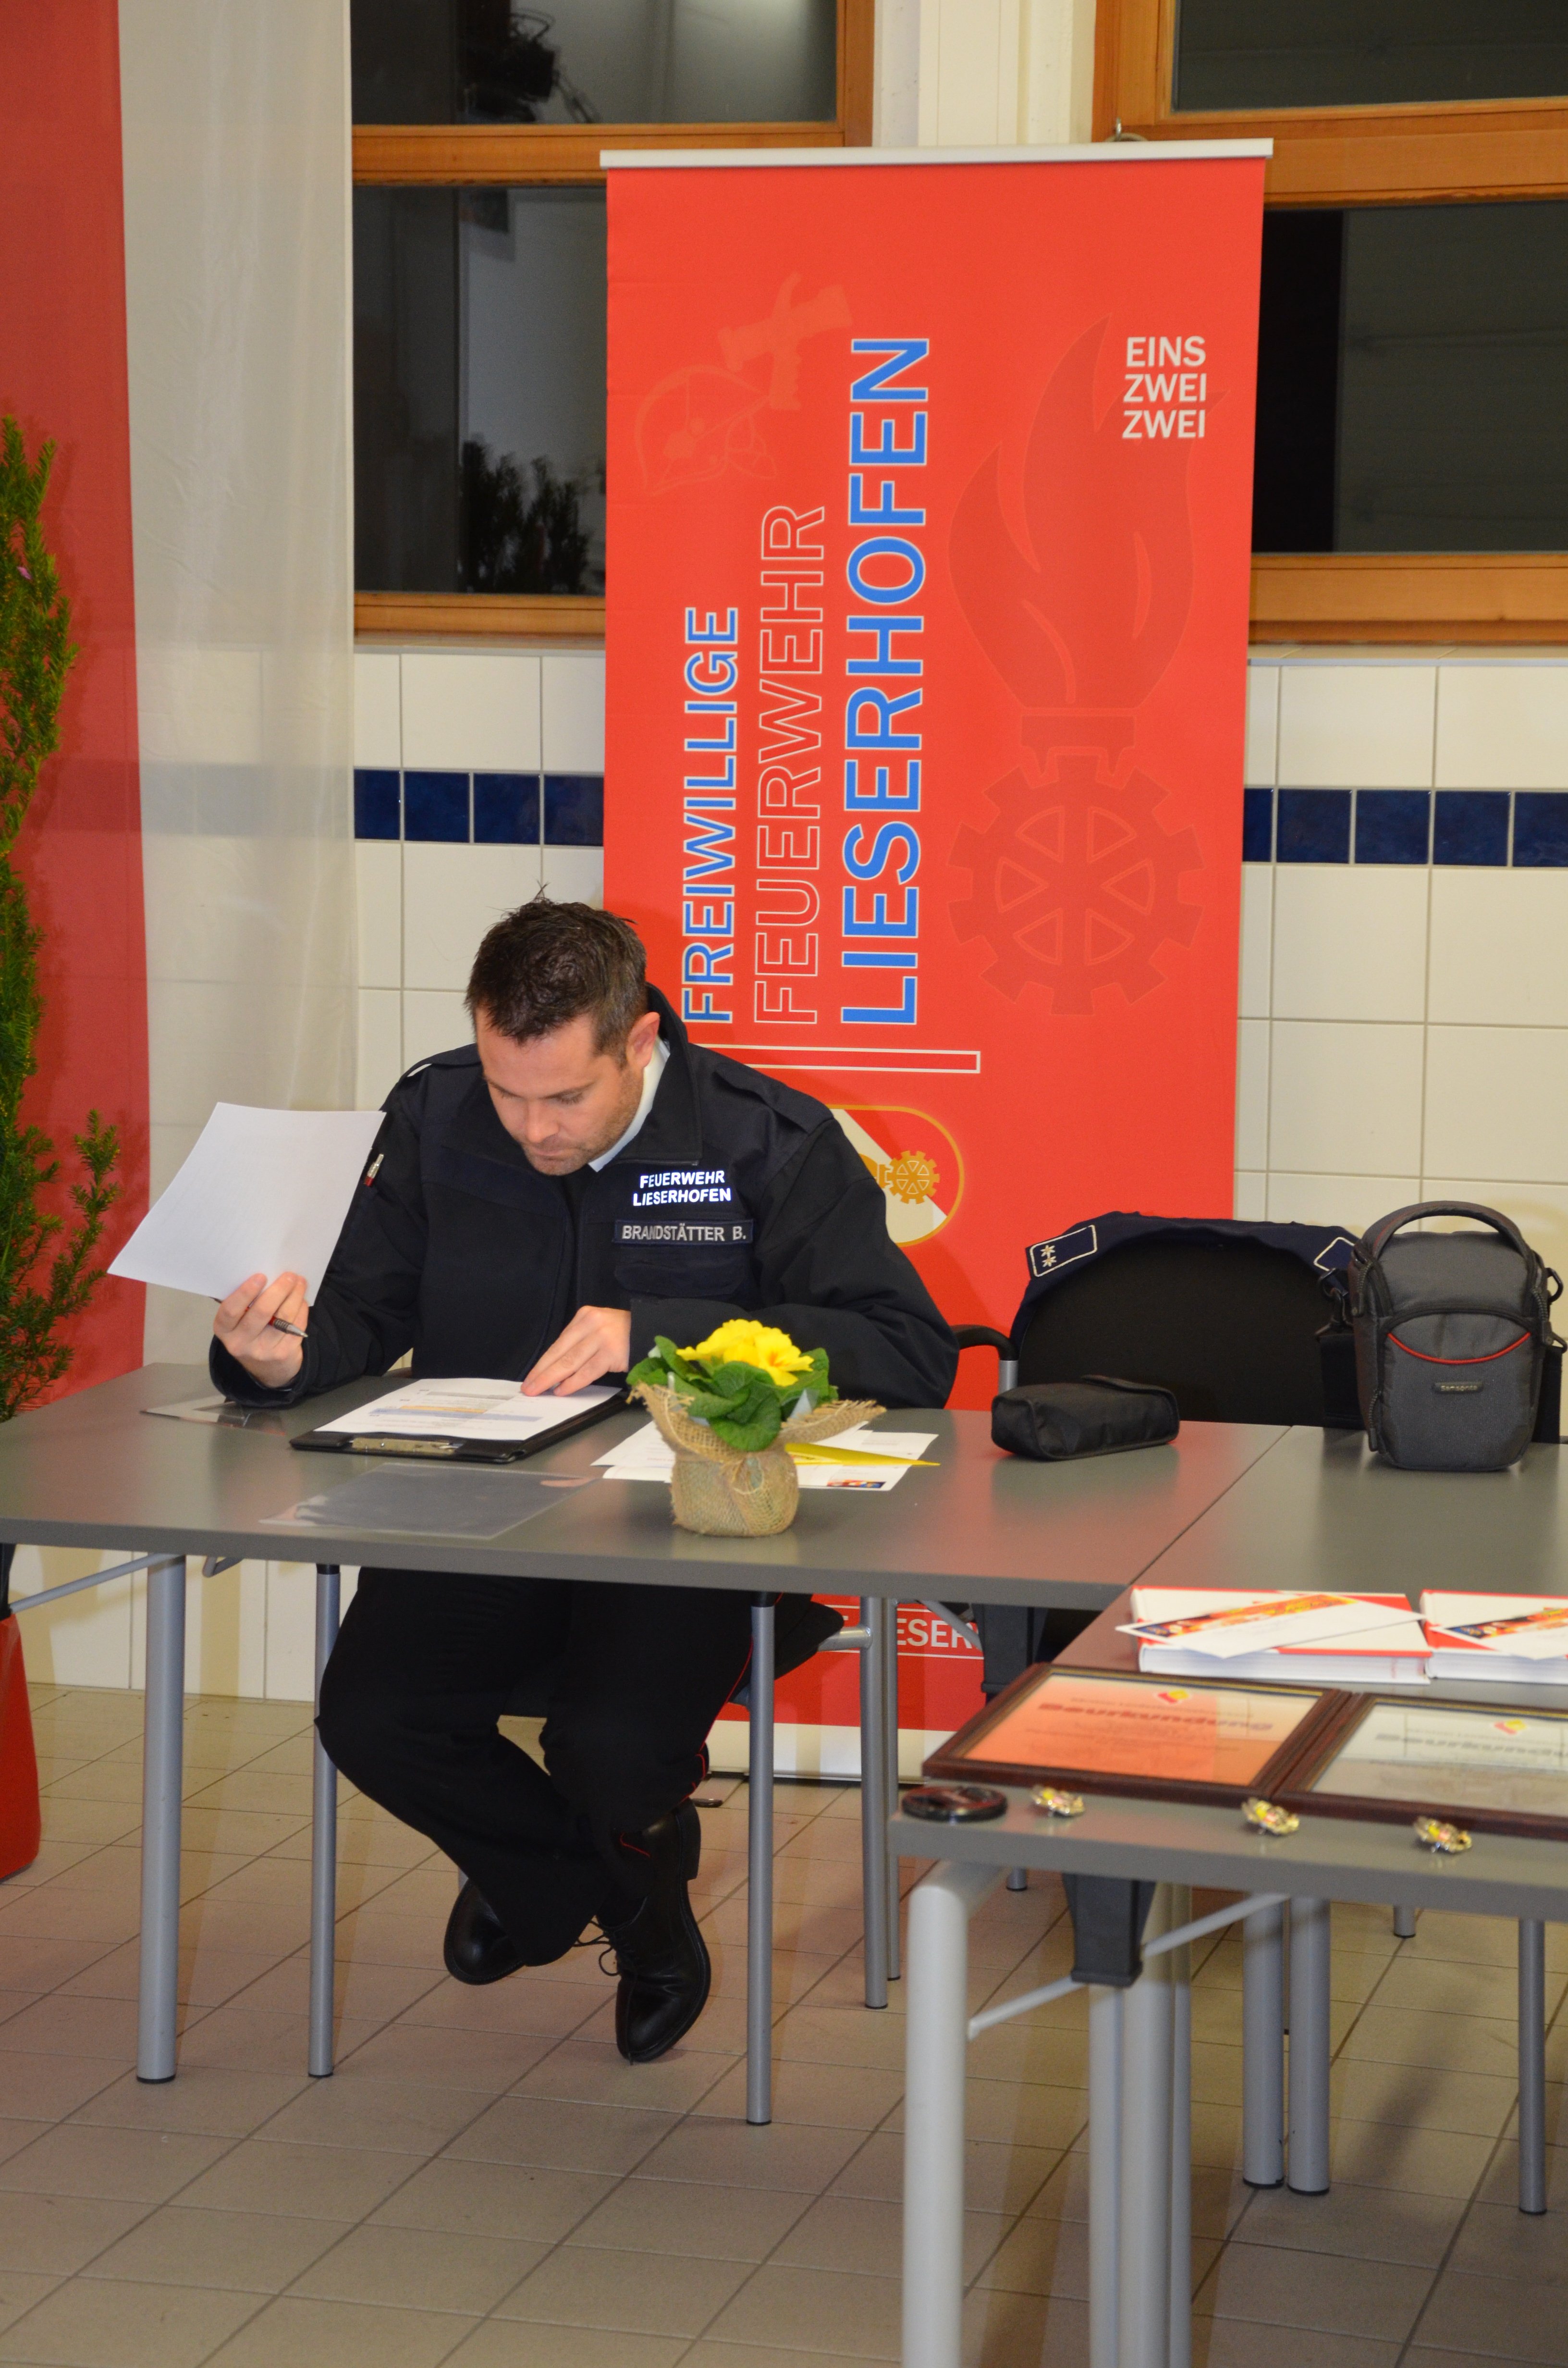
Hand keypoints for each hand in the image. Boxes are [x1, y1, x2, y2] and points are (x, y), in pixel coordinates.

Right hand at [213, 1272, 306, 1387]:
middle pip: (262, 1312)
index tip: (261, 1276)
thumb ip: (245, 1303)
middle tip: (289, 1275)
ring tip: (299, 1282)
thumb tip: (268, 1272)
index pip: (230, 1310)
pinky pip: (296, 1326)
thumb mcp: (238, 1322)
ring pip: (284, 1317)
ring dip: (295, 1296)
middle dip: (278, 1290)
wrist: (267, 1369)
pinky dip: (301, 1309)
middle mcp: (240, 1343)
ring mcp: (263, 1351)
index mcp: (224, 1330)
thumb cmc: (250, 1333)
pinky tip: (301, 1299)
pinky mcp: (283, 1353)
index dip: (245, 1292)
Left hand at [521, 1305, 630, 1396]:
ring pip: (570, 1362)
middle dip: (542, 1372)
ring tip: (540, 1391)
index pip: (558, 1343)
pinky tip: (562, 1390)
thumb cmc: (623, 1335)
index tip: (531, 1376)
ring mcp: (602, 1337)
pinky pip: (587, 1371)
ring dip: (552, 1379)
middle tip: (528, 1388)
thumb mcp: (598, 1329)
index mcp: (585, 1317)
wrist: (653, 1331)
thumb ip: (579, 1343)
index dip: (542, 1363)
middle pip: (560, 1353)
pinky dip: (572, 1383)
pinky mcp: (612, 1352)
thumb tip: (556, 1369)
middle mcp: (591, 1324)